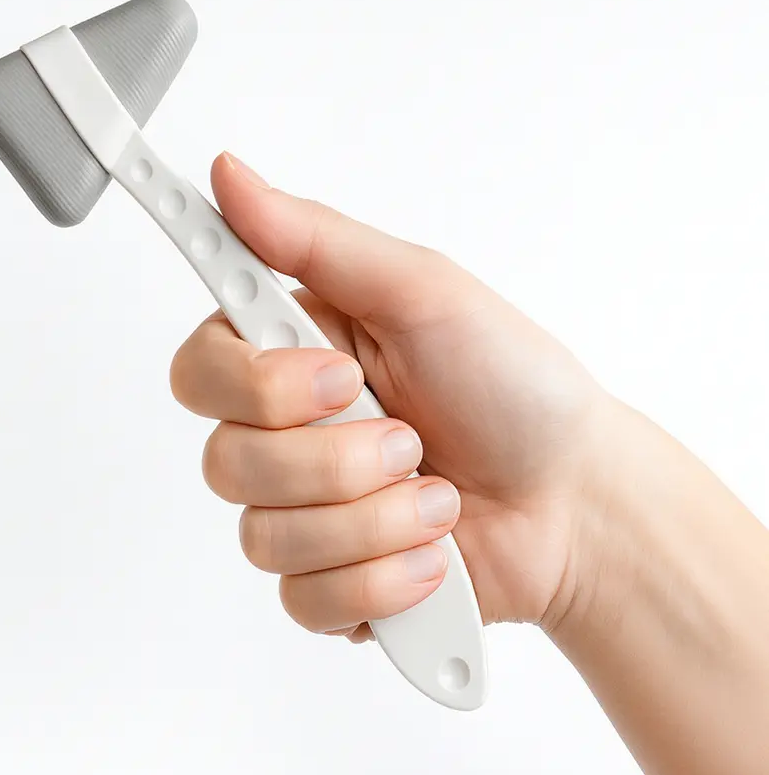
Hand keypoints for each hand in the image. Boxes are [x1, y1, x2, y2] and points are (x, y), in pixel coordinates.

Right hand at [171, 153, 606, 641]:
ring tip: (438, 498)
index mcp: (294, 357)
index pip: (201, 366)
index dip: (252, 381)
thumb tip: (228, 174)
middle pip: (225, 460)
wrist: (574, 499)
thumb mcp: (423, 292)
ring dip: (372, 519)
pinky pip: (306, 600)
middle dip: (335, 457)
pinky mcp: (329, 584)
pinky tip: (433, 557)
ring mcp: (302, 515)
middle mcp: (285, 435)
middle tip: (408, 436)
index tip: (333, 375)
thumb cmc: (512, 385)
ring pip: (265, 537)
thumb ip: (316, 240)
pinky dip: (384, 579)